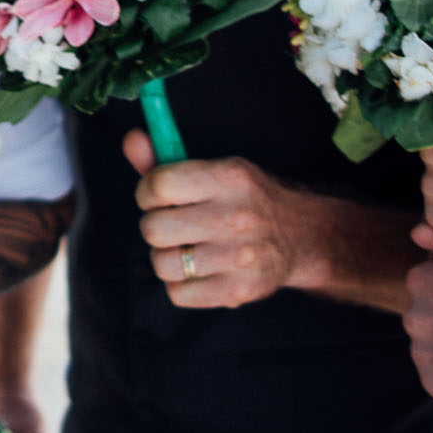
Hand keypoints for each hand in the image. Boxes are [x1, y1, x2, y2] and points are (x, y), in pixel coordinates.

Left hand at [124, 128, 303, 307]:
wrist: (300, 237)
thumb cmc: (242, 199)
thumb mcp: (214, 170)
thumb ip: (164, 159)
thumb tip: (131, 139)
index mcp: (229, 178)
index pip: (159, 185)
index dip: (147, 192)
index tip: (158, 198)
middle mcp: (237, 217)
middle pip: (153, 229)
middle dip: (154, 226)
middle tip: (174, 225)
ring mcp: (240, 257)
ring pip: (162, 264)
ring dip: (166, 257)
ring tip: (187, 248)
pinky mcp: (240, 291)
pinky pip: (177, 294)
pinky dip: (181, 285)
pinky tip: (200, 270)